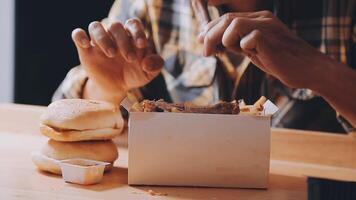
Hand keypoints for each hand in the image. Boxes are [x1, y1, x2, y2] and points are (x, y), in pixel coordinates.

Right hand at [71, 19, 163, 100]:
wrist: (117, 87)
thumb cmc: (135, 74)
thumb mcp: (149, 73)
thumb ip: (155, 65)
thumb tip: (147, 63)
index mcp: (131, 36)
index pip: (133, 24)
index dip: (137, 31)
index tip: (141, 45)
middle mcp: (114, 35)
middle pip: (115, 26)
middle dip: (123, 41)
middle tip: (129, 58)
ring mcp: (99, 42)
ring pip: (96, 26)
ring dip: (103, 38)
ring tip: (111, 54)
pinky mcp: (85, 50)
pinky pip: (78, 35)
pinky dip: (80, 35)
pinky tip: (86, 44)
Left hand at [198, 11, 327, 88]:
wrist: (306, 69)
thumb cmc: (279, 61)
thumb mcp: (254, 50)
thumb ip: (236, 44)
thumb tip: (212, 44)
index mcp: (258, 19)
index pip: (227, 18)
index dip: (210, 29)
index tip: (200, 40)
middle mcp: (262, 19)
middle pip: (227, 19)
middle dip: (210, 36)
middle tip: (206, 53)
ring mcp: (267, 27)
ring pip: (233, 24)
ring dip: (223, 41)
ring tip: (226, 54)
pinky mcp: (270, 39)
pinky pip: (247, 38)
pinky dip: (241, 47)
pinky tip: (247, 54)